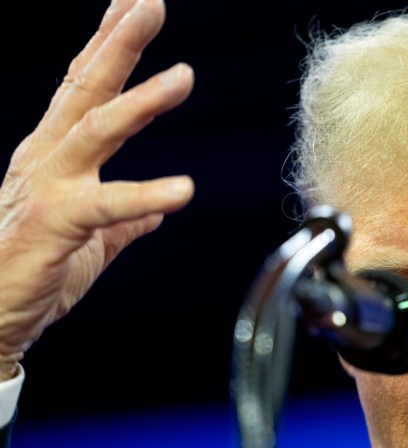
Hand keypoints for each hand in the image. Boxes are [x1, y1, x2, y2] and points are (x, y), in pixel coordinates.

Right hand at [0, 0, 193, 377]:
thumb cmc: (36, 272)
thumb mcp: (92, 237)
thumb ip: (125, 219)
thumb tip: (157, 212)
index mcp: (57, 154)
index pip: (85, 86)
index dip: (109, 43)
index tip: (135, 4)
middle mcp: (48, 158)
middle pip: (86, 87)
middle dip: (119, 42)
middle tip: (150, 3)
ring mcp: (47, 186)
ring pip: (96, 130)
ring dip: (141, 101)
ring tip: (183, 76)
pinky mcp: (54, 224)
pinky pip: (106, 206)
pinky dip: (145, 196)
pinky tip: (183, 190)